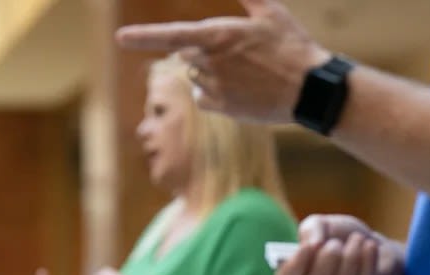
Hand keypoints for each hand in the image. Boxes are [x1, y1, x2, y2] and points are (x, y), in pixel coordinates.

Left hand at [115, 0, 329, 122]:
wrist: (309, 88)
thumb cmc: (292, 46)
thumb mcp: (270, 12)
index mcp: (219, 35)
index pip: (172, 35)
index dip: (143, 36)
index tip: (120, 38)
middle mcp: (211, 62)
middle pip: (186, 55)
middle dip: (202, 53)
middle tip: (237, 55)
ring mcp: (215, 87)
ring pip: (195, 77)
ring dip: (210, 74)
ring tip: (244, 73)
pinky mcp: (221, 107)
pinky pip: (202, 98)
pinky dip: (213, 94)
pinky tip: (239, 90)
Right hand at [275, 214, 404, 274]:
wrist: (373, 244)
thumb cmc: (341, 236)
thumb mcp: (323, 225)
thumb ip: (311, 229)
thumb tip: (313, 244)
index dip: (294, 267)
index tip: (307, 246)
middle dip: (325, 262)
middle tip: (335, 243)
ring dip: (350, 259)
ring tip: (357, 238)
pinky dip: (366, 263)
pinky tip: (369, 246)